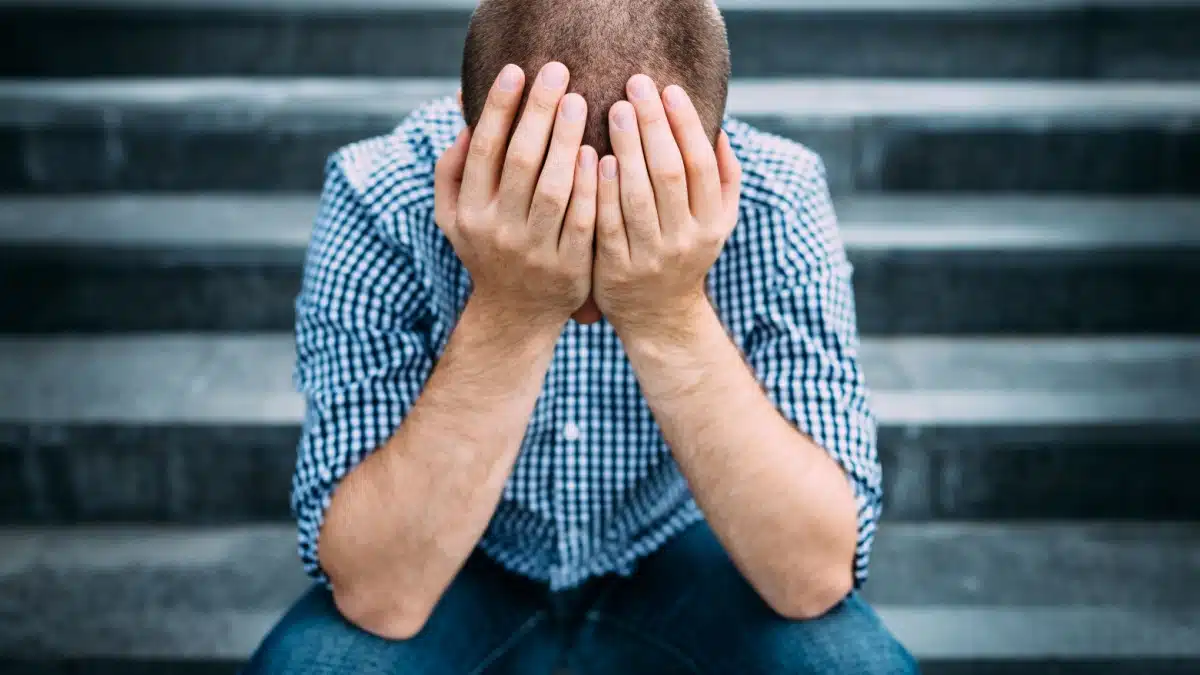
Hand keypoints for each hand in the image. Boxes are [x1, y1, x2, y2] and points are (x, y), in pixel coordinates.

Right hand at [435, 62, 598, 328]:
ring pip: (553, 189)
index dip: (498, 108)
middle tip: (558, 72)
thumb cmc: (487, 250)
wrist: (515, 316)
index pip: (484, 150)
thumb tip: (463, 117)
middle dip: (538, 113)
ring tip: (580, 101)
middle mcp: (498, 230)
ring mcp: (534, 251)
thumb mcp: (454, 217)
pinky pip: (582, 220)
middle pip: (520, 162)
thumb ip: (452, 170)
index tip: (516, 70)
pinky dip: (590, 186)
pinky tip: (599, 152)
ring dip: (567, 142)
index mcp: (470, 212)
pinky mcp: (569, 268)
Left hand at [593, 74, 741, 339]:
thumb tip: (719, 129)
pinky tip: (594, 156)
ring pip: (637, 196)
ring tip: (614, 109)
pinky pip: (607, 223)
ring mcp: (649, 256)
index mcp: (711, 222)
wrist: (659, 317)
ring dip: (626, 149)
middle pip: (669, 173)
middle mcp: (684, 240)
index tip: (668, 89)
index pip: (701, 164)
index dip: (686, 124)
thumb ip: (724, 179)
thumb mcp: (717, 223)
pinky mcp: (616, 269)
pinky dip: (602, 189)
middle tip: (635, 85)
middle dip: (653, 126)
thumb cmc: (685, 253)